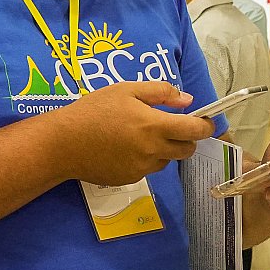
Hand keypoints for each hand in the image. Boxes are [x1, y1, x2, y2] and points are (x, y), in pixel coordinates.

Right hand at [52, 81, 213, 185]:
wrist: (63, 143)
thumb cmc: (93, 111)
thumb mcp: (126, 91)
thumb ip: (160, 93)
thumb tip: (188, 101)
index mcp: (154, 125)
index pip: (195, 131)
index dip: (206, 126)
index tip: (206, 121)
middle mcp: (152, 150)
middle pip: (187, 150)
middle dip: (186, 139)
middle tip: (172, 127)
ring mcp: (142, 168)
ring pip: (168, 160)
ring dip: (165, 149)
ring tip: (142, 136)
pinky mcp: (130, 179)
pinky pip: (149, 169)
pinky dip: (147, 159)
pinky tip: (127, 148)